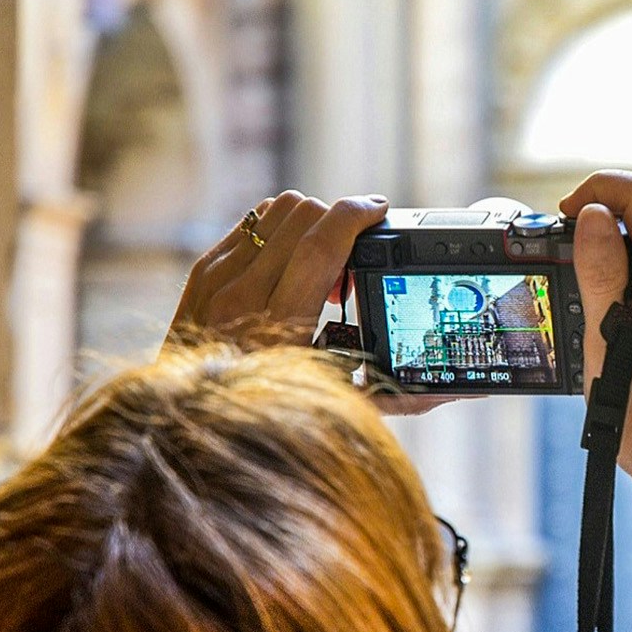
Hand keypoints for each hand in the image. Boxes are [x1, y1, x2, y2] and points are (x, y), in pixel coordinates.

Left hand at [166, 190, 451, 416]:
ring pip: (278, 208)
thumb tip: (446, 392)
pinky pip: (253, 221)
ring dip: (311, 223)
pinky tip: (291, 265)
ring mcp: (217, 278)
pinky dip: (282, 231)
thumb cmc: (267, 416)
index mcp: (278, 325)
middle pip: (304, 213)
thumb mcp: (331, 408)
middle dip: (338, 222)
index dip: (356, 215)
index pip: (321, 243)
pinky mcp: (203, 270)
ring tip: (322, 264)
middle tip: (352, 260)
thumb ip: (391, 397)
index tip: (379, 211)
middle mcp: (241, 294)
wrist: (185, 422)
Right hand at [562, 171, 631, 589]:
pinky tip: (607, 321)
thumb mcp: (609, 348)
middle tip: (564, 269)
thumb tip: (592, 214)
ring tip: (585, 305)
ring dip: (609, 257)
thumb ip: (602, 275)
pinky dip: (625, 278)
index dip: (599, 189)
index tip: (565, 219)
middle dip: (597, 227)